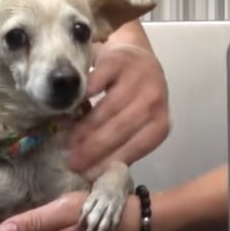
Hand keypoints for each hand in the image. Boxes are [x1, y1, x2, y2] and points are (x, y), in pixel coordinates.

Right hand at [64, 44, 169, 178]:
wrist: (135, 57)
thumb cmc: (131, 99)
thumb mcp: (135, 124)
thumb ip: (122, 144)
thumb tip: (94, 173)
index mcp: (160, 123)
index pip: (134, 148)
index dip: (108, 162)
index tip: (86, 174)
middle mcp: (154, 101)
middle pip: (120, 130)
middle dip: (93, 149)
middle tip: (71, 161)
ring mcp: (138, 79)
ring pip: (109, 109)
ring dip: (86, 128)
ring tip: (69, 141)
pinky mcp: (120, 60)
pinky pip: (99, 82)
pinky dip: (86, 96)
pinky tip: (72, 108)